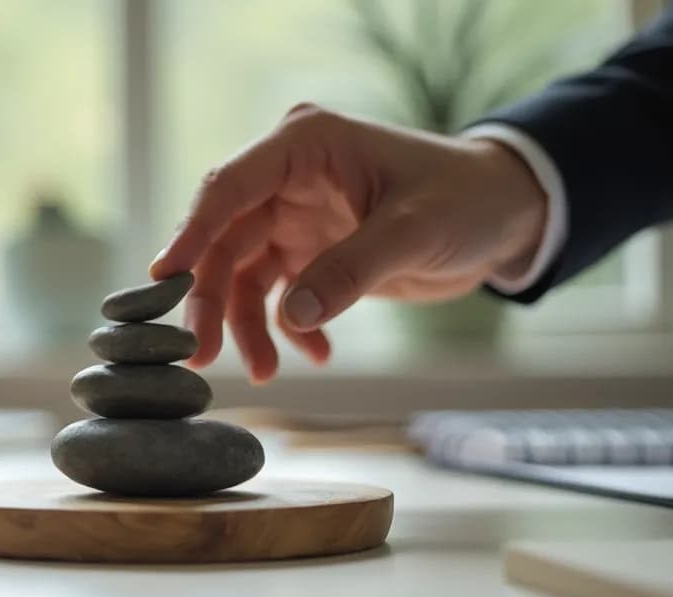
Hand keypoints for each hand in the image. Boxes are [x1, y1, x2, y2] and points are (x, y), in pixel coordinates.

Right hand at [150, 104, 547, 382]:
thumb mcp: (414, 231)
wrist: (507, 216)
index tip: (165, 281)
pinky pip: (276, 296)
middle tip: (198, 354)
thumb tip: (294, 317)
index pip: (229, 186)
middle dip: (209, 299)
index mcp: (304, 146)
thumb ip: (352, 271)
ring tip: (265, 373)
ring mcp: (294, 217)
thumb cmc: (466, 200)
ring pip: (241, 274)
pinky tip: (314, 356)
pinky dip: (287, 331)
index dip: (192, 232)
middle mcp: (288, 179)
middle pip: (224, 239)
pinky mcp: (310, 253)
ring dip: (244, 326)